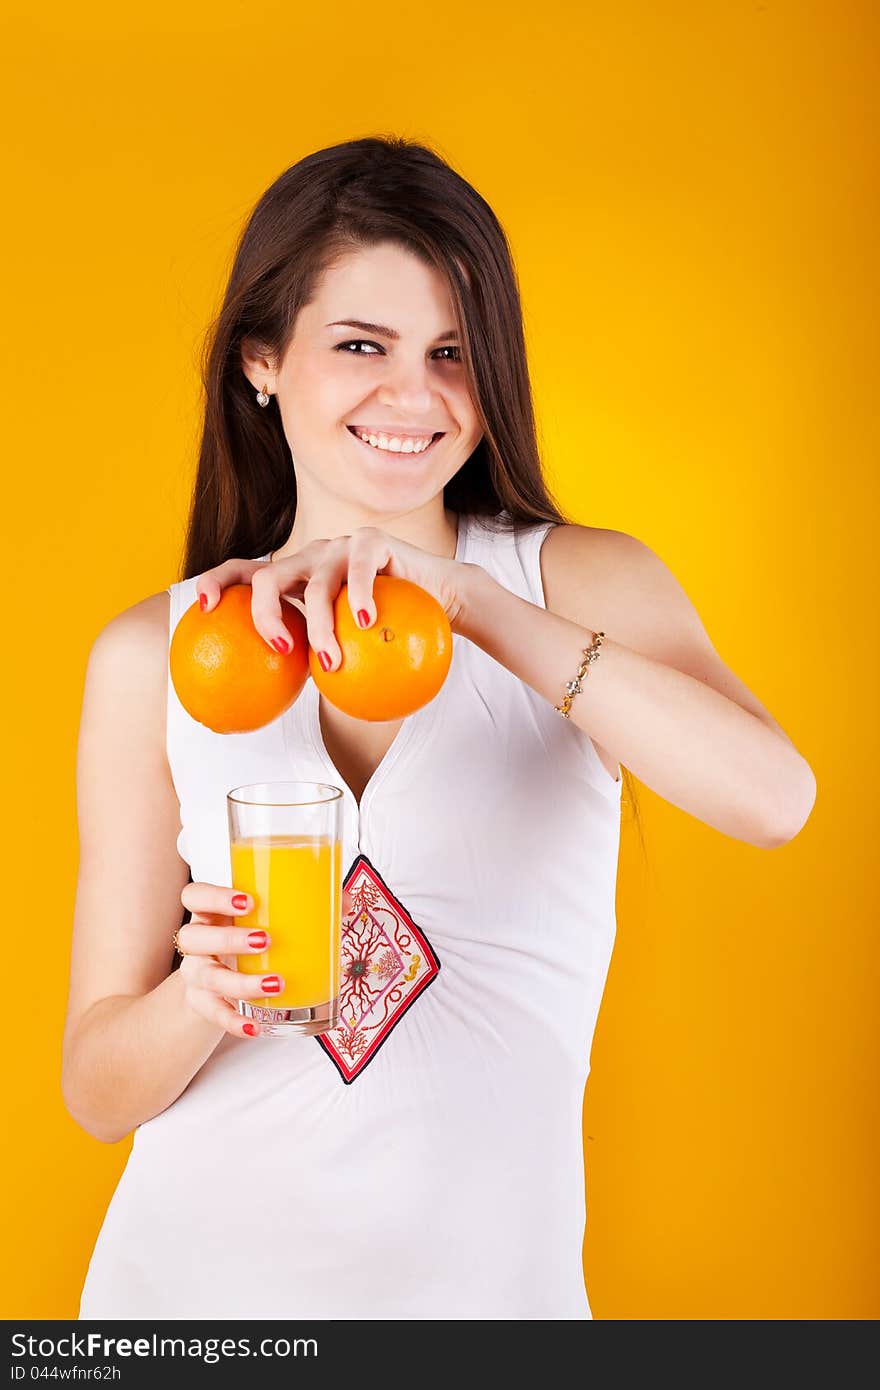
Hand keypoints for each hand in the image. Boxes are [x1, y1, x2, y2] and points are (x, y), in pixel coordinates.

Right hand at [177, 880, 354, 1037]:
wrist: (219, 982)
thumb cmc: (248, 939)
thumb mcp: (268, 921)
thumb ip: (305, 907)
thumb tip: (347, 901)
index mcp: (212, 912)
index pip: (194, 895)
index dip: (214, 896)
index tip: (248, 901)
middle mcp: (198, 942)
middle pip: (194, 936)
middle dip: (229, 939)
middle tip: (265, 940)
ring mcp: (197, 974)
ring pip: (205, 977)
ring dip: (239, 982)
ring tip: (275, 984)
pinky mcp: (202, 1003)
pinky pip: (213, 1015)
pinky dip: (233, 1022)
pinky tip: (256, 1027)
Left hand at [194, 527, 471, 669]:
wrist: (437, 601)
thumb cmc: (386, 632)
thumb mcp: (343, 646)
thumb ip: (310, 661)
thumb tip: (269, 710)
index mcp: (294, 577)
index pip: (245, 572)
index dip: (217, 582)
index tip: (204, 608)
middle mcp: (309, 557)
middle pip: (269, 575)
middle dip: (266, 613)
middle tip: (280, 648)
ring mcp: (339, 546)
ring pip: (317, 583)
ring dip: (321, 626)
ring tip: (332, 660)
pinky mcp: (372, 542)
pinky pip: (360, 569)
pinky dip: (361, 597)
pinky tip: (365, 622)